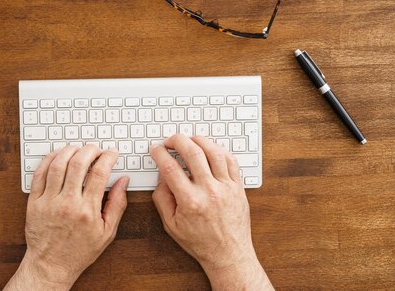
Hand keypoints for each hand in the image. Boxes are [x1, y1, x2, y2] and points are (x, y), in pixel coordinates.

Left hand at [5, 145, 128, 290]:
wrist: (51, 265)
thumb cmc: (79, 251)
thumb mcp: (107, 232)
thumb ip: (117, 204)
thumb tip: (123, 181)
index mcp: (88, 211)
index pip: (100, 173)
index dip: (108, 157)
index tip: (111, 153)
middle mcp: (67, 204)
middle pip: (78, 164)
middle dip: (90, 150)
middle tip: (95, 148)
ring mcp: (49, 202)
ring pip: (58, 165)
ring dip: (69, 151)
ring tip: (77, 149)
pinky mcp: (34, 202)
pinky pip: (39, 174)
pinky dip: (49, 160)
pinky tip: (58, 156)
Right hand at [150, 135, 272, 290]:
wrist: (229, 254)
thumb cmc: (200, 242)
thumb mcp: (171, 225)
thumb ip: (162, 198)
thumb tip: (161, 177)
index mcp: (190, 201)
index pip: (170, 167)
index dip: (160, 153)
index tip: (156, 150)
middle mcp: (209, 191)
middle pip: (192, 152)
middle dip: (177, 140)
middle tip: (171, 141)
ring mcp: (226, 187)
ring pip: (214, 151)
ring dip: (199, 140)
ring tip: (190, 140)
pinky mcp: (238, 187)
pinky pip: (231, 160)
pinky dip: (219, 150)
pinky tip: (210, 149)